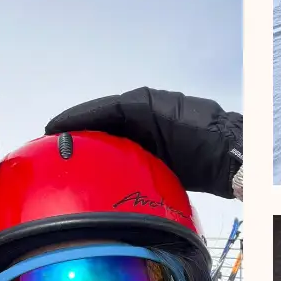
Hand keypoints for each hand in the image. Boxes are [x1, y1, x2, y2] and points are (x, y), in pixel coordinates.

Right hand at [46, 88, 241, 197]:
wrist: (229, 154)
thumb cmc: (194, 133)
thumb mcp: (154, 115)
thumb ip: (122, 113)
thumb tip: (88, 121)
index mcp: (141, 103)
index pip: (99, 110)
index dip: (74, 119)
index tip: (51, 129)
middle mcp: (144, 115)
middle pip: (104, 125)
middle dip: (80, 135)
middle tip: (53, 149)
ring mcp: (151, 134)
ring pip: (115, 141)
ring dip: (94, 150)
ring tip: (69, 163)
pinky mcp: (159, 154)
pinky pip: (128, 156)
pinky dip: (112, 163)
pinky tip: (99, 176)